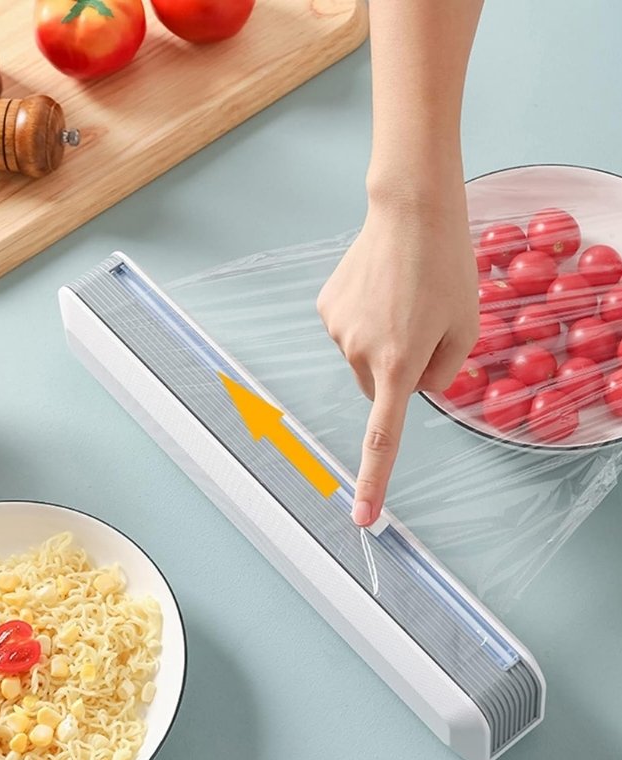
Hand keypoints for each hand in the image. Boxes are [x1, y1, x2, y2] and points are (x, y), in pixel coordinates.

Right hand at [317, 193, 478, 526]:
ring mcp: (338, 330)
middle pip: (378, 388)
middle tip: (421, 327)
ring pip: (361, 359)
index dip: (374, 480)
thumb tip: (416, 388)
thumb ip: (443, 373)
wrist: (410, 210)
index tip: (363, 516)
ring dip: (381, 343)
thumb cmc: (446, 266)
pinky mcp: (326, 308)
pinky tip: (380, 288)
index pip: (384, 436)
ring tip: (400, 298)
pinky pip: (348, 331)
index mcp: (400, 364)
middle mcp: (361, 353)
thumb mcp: (466, 328)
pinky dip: (364, 320)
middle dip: (397, 372)